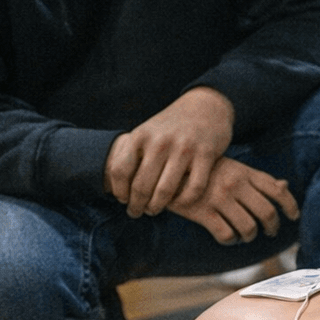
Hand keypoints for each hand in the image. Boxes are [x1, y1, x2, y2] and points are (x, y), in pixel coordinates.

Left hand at [104, 87, 234, 216]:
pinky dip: (184, 201)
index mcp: (141, 136)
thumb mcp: (147, 131)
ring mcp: (185, 148)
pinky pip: (193, 188)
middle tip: (137, 212)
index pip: (120, 171)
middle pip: (141, 186)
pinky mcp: (206, 154)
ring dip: (157, 207)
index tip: (123, 200)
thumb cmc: (171, 125)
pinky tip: (179, 202)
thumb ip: (131, 153)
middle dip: (137, 205)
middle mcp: (161, 142)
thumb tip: (113, 185)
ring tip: (154, 210)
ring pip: (165, 191)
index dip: (119, 191)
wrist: (206, 106)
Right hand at [165, 156, 297, 243]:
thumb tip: (284, 186)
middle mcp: (236, 185)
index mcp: (245, 172)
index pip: (276, 190)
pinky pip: (226, 235)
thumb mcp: (234, 167)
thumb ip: (258, 178)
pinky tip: (228, 237)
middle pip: (267, 212)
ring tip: (246, 235)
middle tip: (270, 232)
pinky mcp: (202, 212)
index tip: (294, 216)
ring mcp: (219, 199)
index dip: (290, 205)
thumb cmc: (205, 168)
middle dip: (273, 227)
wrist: (168, 167)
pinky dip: (231, 240)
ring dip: (250, 236)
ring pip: (248, 227)